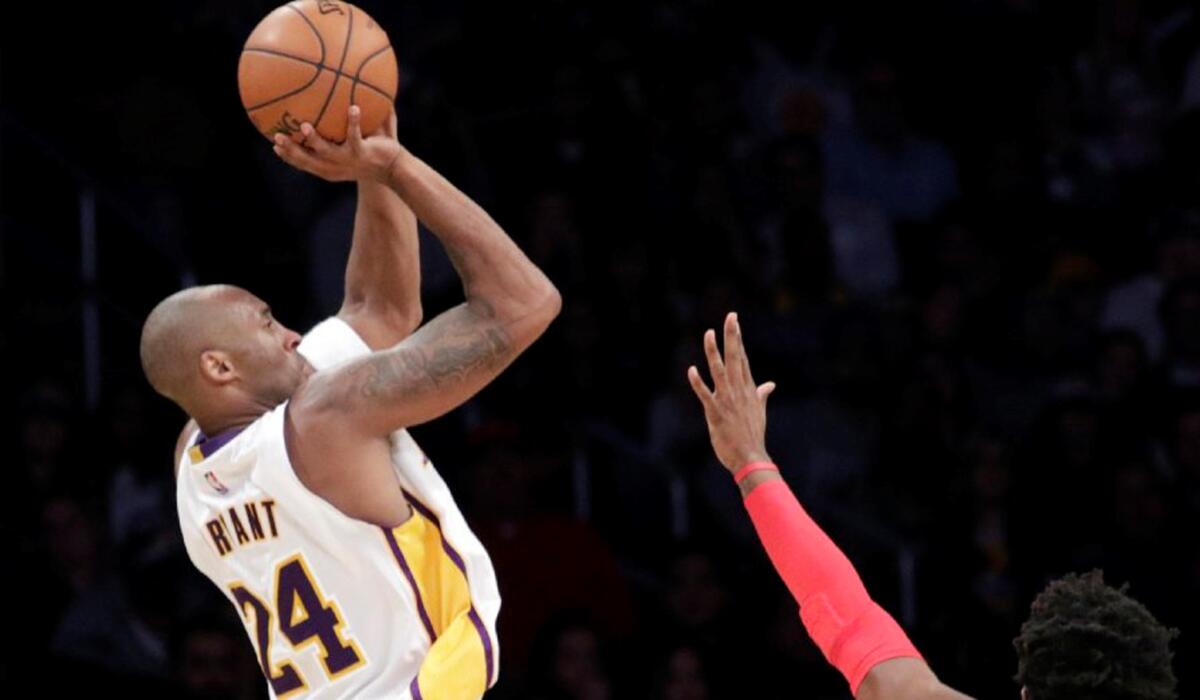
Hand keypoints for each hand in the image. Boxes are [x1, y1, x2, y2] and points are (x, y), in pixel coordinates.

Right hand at [272, 105, 401, 182]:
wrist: (395, 169)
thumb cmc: (373, 153)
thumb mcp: (353, 144)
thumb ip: (340, 128)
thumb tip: (331, 97)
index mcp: (329, 167)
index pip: (304, 163)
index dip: (289, 156)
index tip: (274, 145)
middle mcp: (335, 166)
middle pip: (307, 161)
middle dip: (291, 150)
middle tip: (276, 137)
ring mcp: (348, 160)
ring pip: (326, 151)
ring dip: (314, 139)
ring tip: (305, 126)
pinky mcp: (362, 152)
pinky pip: (355, 136)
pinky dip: (353, 122)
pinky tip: (353, 108)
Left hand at [687, 312, 776, 473]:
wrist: (751, 457)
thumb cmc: (753, 435)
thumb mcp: (759, 411)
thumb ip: (762, 394)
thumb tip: (771, 384)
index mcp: (749, 389)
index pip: (743, 359)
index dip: (738, 339)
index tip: (734, 321)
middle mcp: (739, 391)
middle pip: (736, 358)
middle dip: (733, 336)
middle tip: (731, 316)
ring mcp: (727, 401)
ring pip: (720, 371)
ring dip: (714, 352)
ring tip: (709, 333)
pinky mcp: (716, 413)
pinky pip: (705, 395)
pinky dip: (698, 382)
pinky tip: (691, 369)